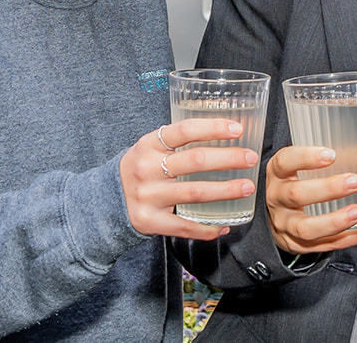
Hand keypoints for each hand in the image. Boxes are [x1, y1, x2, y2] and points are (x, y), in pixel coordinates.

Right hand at [120, 120, 257, 240]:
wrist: (106, 200)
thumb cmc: (141, 168)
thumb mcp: (150, 147)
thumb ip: (178, 141)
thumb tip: (224, 133)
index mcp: (149, 144)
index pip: (184, 130)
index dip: (213, 128)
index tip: (237, 129)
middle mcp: (147, 168)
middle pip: (195, 161)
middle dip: (228, 159)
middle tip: (250, 158)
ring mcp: (148, 196)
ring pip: (194, 192)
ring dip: (225, 190)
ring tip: (247, 187)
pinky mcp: (149, 221)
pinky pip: (184, 226)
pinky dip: (207, 228)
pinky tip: (224, 225)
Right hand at [266, 145, 356, 254]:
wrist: (274, 215)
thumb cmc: (294, 183)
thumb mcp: (300, 167)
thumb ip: (327, 160)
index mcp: (277, 174)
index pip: (285, 162)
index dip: (306, 158)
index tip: (331, 155)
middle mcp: (276, 199)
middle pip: (296, 195)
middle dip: (328, 189)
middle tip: (355, 182)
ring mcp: (285, 225)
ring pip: (306, 228)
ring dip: (335, 222)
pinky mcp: (296, 245)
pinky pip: (324, 245)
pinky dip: (349, 239)